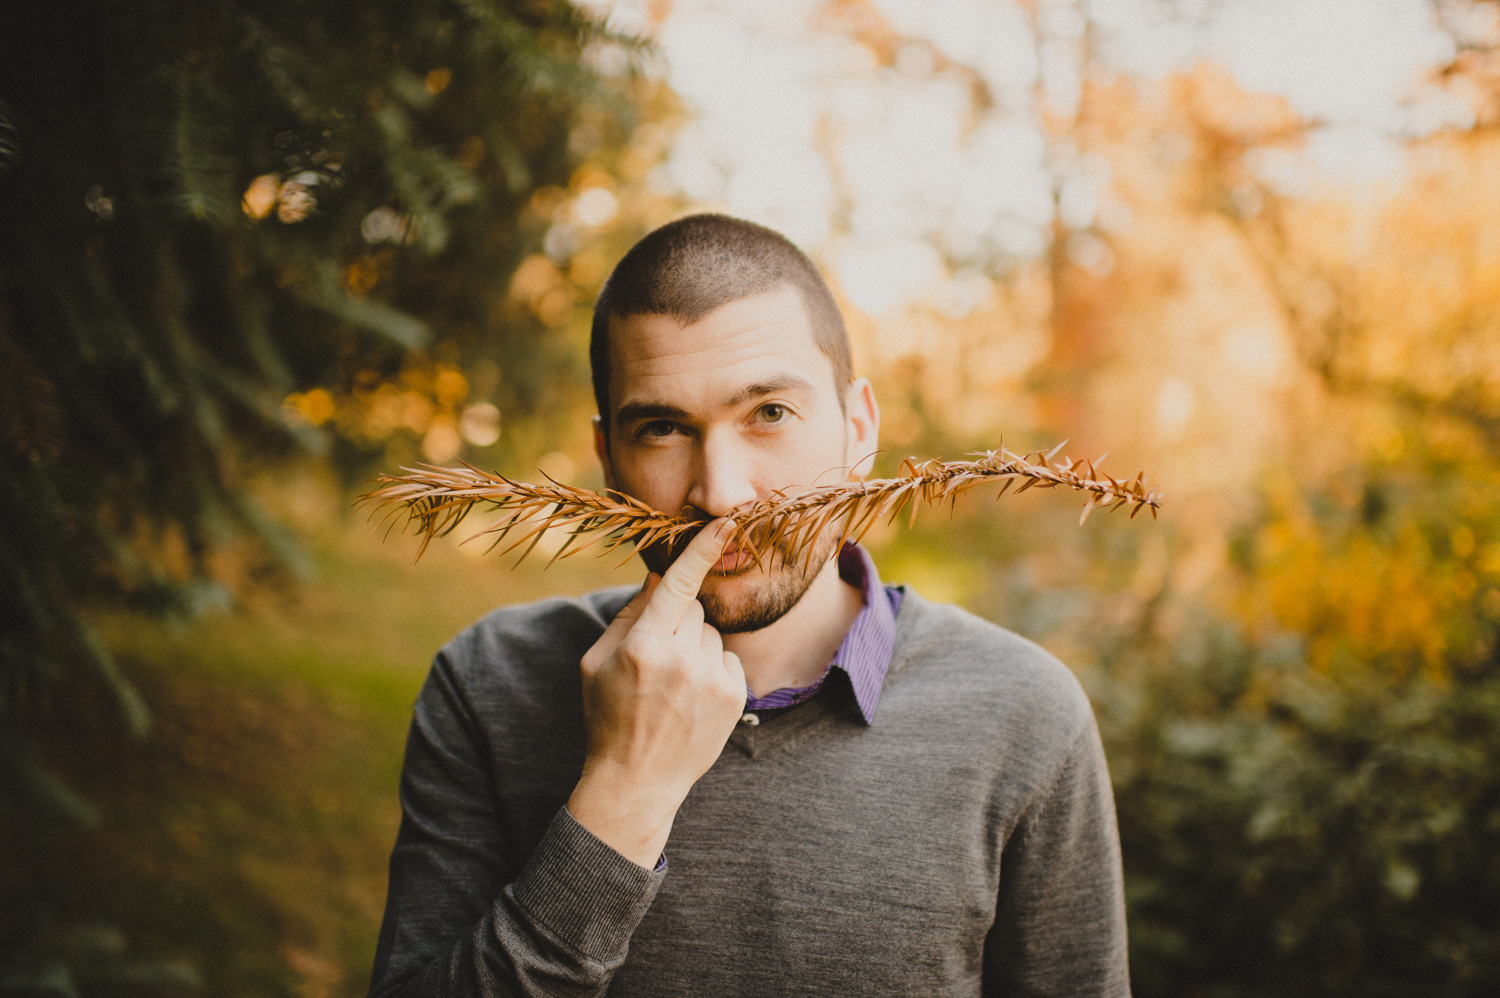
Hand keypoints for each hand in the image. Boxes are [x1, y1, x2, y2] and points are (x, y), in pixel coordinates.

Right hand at [567, 519, 747, 868]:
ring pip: (712, 634)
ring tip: (673, 685)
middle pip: (694, 610)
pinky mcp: (734, 697)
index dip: (703, 549)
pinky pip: (726, 659)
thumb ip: (629, 615)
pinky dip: (712, 670)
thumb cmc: (607, 715)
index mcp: (644, 646)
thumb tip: (660, 578)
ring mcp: (712, 680)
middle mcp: (682, 660)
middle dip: (678, 623)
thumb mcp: (596, 661)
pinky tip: (691, 698)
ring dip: (695, 647)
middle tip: (656, 660)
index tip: (728, 522)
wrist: (636, 780)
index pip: (679, 585)